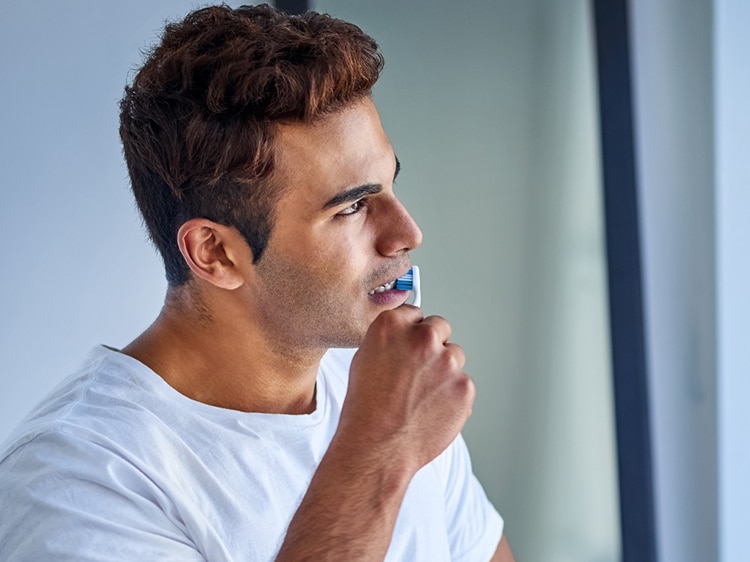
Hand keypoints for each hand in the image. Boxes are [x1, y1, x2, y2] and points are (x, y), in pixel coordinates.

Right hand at [336, 305, 474, 474]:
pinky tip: (431, 409)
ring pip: (454, 356)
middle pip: (439, 328)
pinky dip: (452, 395)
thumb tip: (407, 337)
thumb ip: (390, 340)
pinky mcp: (464, 386)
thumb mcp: (365, 359)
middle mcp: (422, 337)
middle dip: (432, 346)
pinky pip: (463, 383)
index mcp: (392, 325)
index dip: (411, 334)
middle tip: (418, 373)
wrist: (377, 447)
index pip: (415, 314)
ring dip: (444, 371)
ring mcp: (446, 361)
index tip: (409, 348)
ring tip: (421, 396)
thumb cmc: (365, 409)